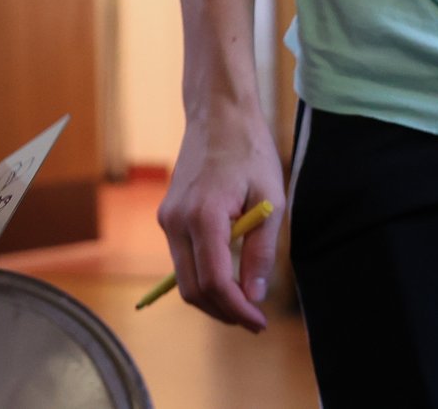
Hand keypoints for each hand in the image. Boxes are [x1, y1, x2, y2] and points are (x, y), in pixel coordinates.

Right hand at [158, 100, 285, 330]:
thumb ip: (260, 251)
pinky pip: (182, 259)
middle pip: (192, 289)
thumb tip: (254, 296)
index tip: (260, 322)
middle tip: (254, 320)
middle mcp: (176, 220)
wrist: (217, 114)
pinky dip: (203, 277)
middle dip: (223, 312)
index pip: (214, 282)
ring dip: (213, 297)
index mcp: (203, 215)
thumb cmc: (249, 151)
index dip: (237, 310)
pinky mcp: (167, 215)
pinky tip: (229, 276)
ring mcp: (167, 218)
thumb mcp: (270, 201)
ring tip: (245, 301)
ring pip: (183, 278)